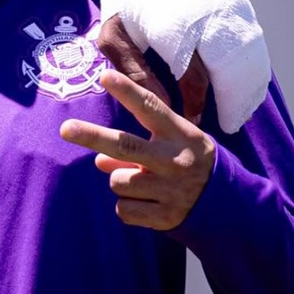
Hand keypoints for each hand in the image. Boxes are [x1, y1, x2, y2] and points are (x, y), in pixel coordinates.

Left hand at [59, 69, 215, 230]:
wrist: (228, 205)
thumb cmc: (188, 161)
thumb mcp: (171, 143)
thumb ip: (137, 145)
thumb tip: (99, 161)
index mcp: (181, 134)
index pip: (151, 108)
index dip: (127, 91)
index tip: (104, 76)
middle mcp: (176, 161)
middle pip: (126, 146)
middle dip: (92, 136)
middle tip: (65, 128)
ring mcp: (172, 191)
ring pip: (118, 181)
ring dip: (122, 181)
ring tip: (145, 183)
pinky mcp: (166, 217)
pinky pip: (123, 209)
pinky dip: (128, 206)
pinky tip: (149, 202)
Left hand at [74, 0, 270, 132]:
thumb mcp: (115, 36)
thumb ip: (137, 73)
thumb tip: (163, 108)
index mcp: (175, 26)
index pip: (197, 79)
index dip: (200, 106)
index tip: (196, 126)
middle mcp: (209, 14)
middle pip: (235, 69)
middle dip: (236, 102)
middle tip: (230, 126)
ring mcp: (228, 4)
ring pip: (251, 54)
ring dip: (249, 84)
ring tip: (241, 110)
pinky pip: (253, 38)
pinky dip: (253, 62)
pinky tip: (245, 80)